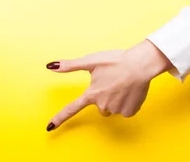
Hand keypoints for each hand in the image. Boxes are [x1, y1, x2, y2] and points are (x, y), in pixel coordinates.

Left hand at [45, 40, 172, 130]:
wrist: (140, 65)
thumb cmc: (115, 61)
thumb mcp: (90, 61)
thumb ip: (69, 66)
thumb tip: (50, 66)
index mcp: (92, 94)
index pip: (71, 108)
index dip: (59, 118)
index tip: (49, 127)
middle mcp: (103, 105)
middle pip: (98, 106)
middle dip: (102, 96)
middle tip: (111, 82)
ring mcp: (117, 110)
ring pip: (111, 108)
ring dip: (114, 99)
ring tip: (121, 84)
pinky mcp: (130, 112)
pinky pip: (124, 110)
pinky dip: (126, 102)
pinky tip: (129, 91)